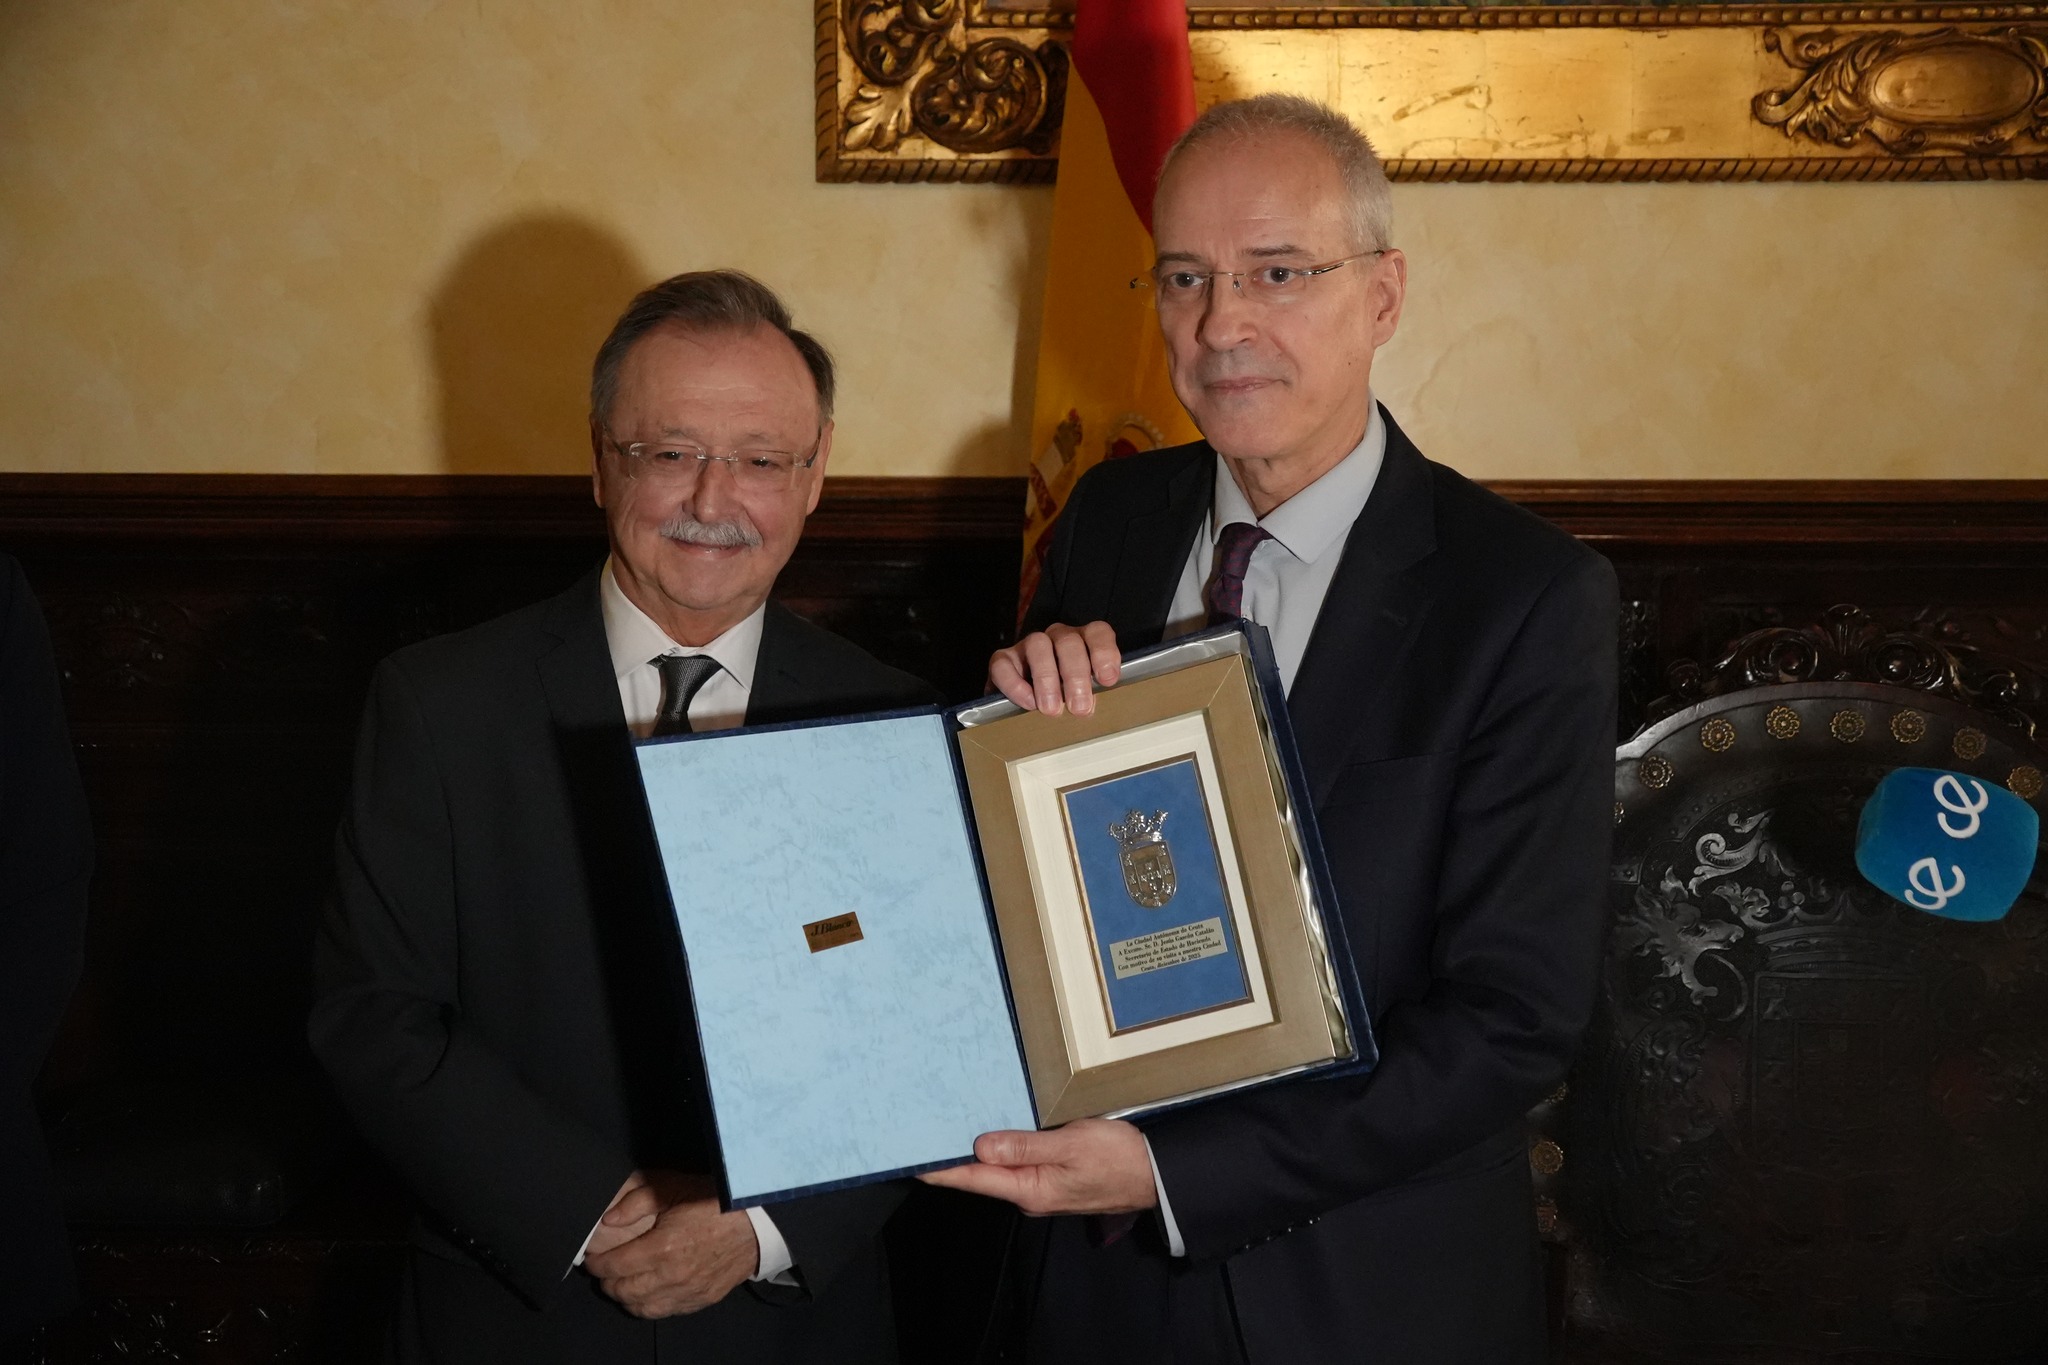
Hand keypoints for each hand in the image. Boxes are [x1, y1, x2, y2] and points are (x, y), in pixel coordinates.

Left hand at [583, 1170, 757, 1317]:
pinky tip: (646, 1293)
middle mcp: (672, 1276)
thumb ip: (637, 1202)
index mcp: (662, 1248)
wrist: (758, 1221)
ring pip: (641, 1307)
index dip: (596, 1264)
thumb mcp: (674, 1187)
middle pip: (624, 1291)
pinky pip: (664, 1312)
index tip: (590, 1258)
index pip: (615, 1266)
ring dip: (625, 1297)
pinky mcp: (701, 1299)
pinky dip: (648, 1306)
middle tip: (604, 1269)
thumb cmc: (715, 1201)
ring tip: (621, 1283)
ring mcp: (688, 1292)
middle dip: (607, 1281)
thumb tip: (608, 1219)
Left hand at [918, 1119, 1156, 1216]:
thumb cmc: (1117, 1158)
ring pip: (999, 1168)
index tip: (910, 1159)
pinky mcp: (1053, 1177)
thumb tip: (980, 1148)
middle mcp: (1029, 1193)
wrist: (1156, 1174)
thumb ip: (1026, 1146)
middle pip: (982, 1175)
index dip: (942, 1169)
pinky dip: (999, 1149)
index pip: (974, 1178)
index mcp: (1030, 1189)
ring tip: (946, 1128)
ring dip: (975, 1151)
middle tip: (922, 1131)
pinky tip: (990, 1133)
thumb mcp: (1072, 1145)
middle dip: (954, 1156)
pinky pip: (1017, 1163)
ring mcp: (1041, 1187)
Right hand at [989, 621, 1121, 716]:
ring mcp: (1030, 645)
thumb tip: (1092, 709)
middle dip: (1076, 676)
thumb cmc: (1067, 698)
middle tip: (1079, 707)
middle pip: (1069, 642)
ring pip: (1038, 645)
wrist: (1031, 704)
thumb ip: (1092, 695)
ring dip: (1046, 678)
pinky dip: (1015, 684)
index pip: (1097, 633)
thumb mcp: (1086, 695)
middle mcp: (1058, 637)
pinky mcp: (1004, 659)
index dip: (1104, 653)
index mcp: (1084, 641)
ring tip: (1052, 708)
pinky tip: (1028, 703)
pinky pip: (1004, 664)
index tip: (1107, 679)